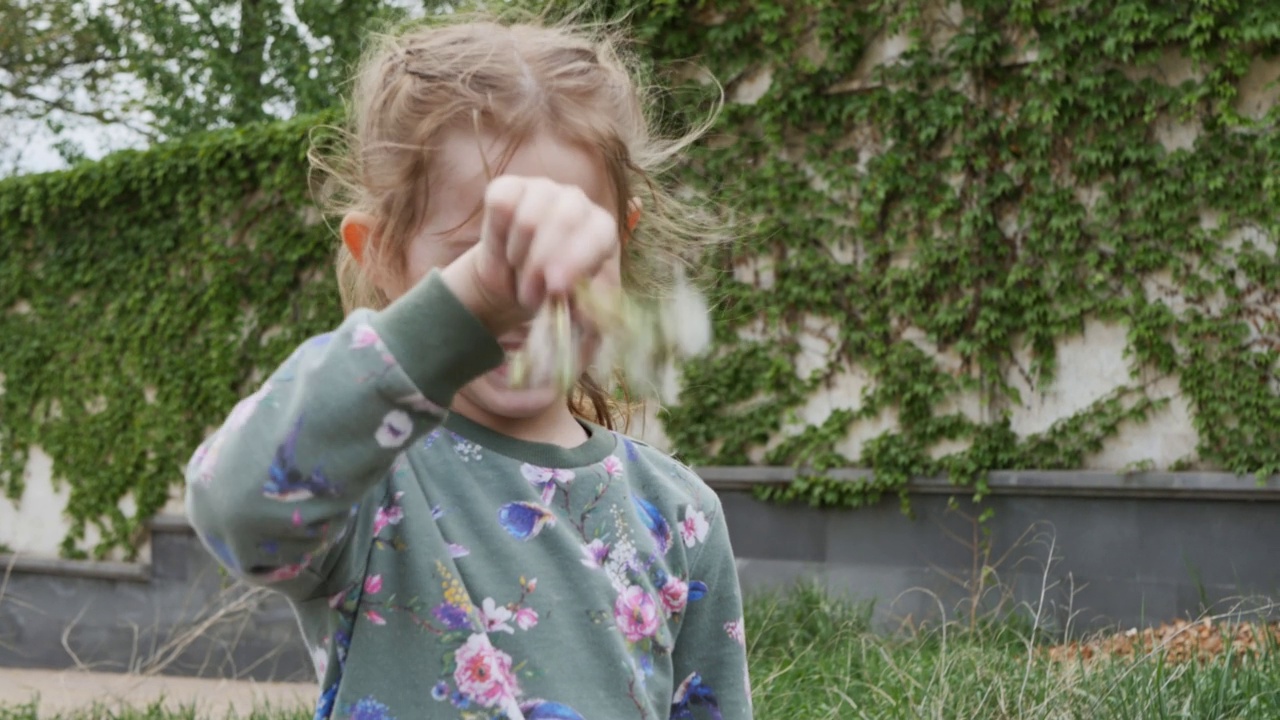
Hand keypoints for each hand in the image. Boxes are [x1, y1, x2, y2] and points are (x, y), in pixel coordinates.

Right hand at [442, 175, 618, 335]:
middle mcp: (577, 202)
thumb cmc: (552, 297)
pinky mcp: (509, 187)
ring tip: (521, 277)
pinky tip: (505, 250)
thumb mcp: (573, 314)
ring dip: (519, 257)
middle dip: (542, 264)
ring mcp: (543, 190)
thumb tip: (587, 311)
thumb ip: (586, 316)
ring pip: (528, 217)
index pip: (598, 232)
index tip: (556, 288)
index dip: (577, 259)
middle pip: (564, 219)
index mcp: (602, 230)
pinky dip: (497, 235)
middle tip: (531, 295)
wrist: (515, 286)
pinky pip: (500, 203)